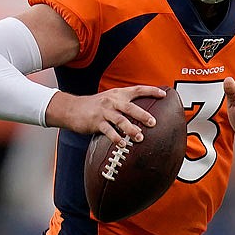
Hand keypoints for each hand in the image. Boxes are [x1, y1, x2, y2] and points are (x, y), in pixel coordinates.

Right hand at [45, 85, 164, 146]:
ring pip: (120, 120)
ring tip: (139, 137)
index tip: (163, 94)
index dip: (150, 91)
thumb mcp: (109, 99)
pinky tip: (123, 144)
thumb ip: (124, 104)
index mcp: (118, 94)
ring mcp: (104, 112)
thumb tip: (141, 112)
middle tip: (153, 123)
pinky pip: (108, 131)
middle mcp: (112, 101)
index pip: (137, 90)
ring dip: (131, 129)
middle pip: (130, 107)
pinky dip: (116, 138)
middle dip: (143, 115)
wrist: (71, 108)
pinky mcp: (96, 122)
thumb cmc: (94, 106)